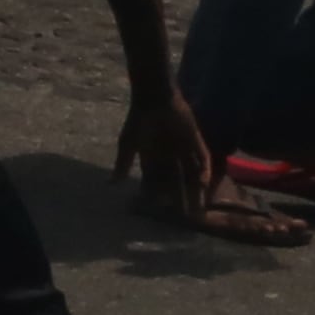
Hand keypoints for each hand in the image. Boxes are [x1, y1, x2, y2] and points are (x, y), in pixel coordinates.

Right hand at [113, 85, 212, 207]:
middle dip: (180, 198)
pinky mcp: (196, 141)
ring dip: (195, 190)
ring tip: (199, 206)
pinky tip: (205, 183)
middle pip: (177, 181)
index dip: (160, 196)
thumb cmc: (138, 121)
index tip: (161, 212)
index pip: (157, 181)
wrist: (154, 98)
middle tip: (185, 216)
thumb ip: (122, 164)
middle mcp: (170, 156)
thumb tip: (109, 184)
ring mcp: (184, 149)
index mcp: (153, 157)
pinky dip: (205, 170)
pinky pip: (202, 158)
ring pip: (192, 174)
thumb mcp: (127, 144)